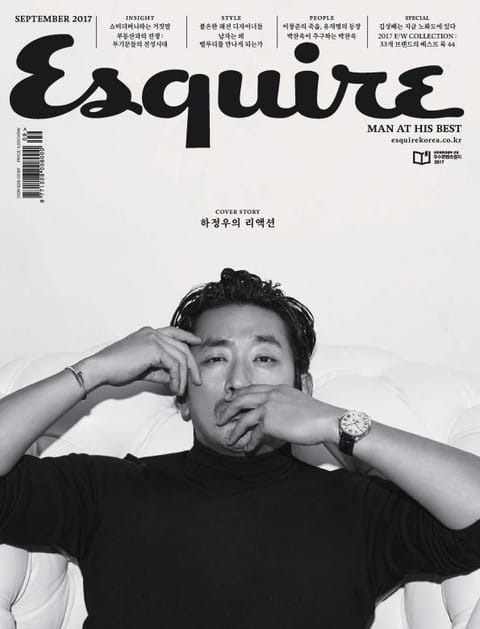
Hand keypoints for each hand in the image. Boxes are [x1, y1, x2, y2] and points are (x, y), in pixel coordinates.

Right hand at [75, 326, 201, 394]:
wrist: (100, 369)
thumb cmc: (116, 369)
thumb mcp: (143, 368)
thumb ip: (160, 370)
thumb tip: (174, 378)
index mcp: (149, 333)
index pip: (174, 332)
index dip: (187, 337)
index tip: (197, 342)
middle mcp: (153, 333)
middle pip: (182, 346)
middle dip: (192, 365)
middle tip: (197, 380)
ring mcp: (154, 339)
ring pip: (180, 358)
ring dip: (183, 377)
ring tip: (180, 391)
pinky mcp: (154, 349)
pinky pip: (174, 365)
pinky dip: (177, 379)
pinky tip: (174, 388)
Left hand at [215, 384, 341, 451]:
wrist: (327, 421)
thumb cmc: (318, 415)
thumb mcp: (298, 401)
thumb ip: (284, 403)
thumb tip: (276, 415)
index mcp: (278, 388)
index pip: (252, 389)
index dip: (238, 396)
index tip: (230, 402)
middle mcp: (271, 394)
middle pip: (241, 398)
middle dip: (227, 408)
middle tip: (220, 417)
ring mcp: (269, 407)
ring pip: (243, 415)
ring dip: (234, 428)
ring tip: (228, 437)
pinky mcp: (270, 421)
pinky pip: (254, 433)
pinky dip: (249, 442)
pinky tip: (247, 448)